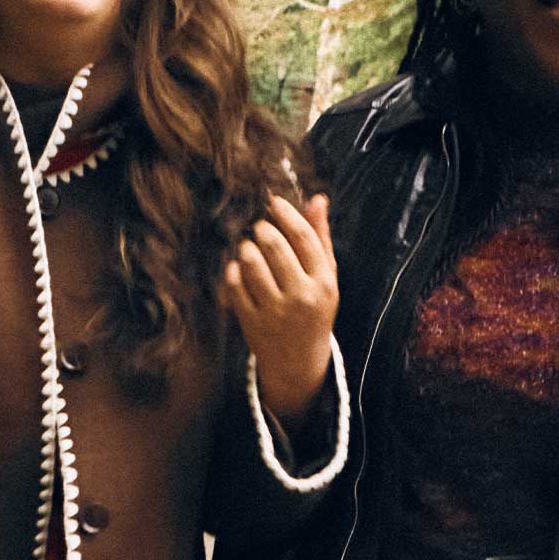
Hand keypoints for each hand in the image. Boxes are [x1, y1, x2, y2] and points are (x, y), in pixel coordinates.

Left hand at [222, 193, 337, 428]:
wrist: (300, 361)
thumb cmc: (314, 309)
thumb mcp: (326, 277)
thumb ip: (320, 238)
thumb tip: (317, 198)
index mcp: (324, 283)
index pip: (303, 237)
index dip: (286, 214)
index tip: (273, 203)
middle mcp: (301, 297)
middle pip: (274, 245)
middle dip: (262, 229)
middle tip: (259, 228)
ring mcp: (275, 312)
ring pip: (251, 263)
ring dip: (246, 248)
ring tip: (249, 248)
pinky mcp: (252, 324)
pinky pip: (234, 286)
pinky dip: (232, 271)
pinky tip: (237, 269)